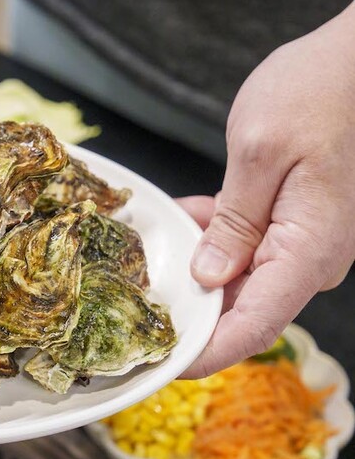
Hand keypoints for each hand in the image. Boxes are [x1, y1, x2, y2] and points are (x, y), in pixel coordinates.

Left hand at [178, 2, 354, 377]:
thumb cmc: (322, 90)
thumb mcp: (261, 152)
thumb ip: (234, 222)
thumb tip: (211, 277)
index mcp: (309, 250)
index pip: (253, 326)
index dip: (205, 353)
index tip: (161, 367)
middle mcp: (313, 256)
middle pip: (244, 307)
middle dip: (191, 312)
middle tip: (136, 310)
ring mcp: (307, 239)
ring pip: (242, 277)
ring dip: (198, 270)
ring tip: (153, 257)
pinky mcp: (299, 221)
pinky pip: (251, 245)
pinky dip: (215, 239)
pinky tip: (186, 221)